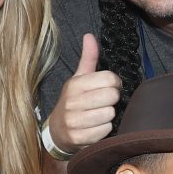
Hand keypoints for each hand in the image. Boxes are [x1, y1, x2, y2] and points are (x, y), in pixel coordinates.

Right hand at [48, 35, 121, 152]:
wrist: (57, 131)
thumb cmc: (74, 102)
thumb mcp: (79, 79)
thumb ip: (89, 58)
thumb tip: (89, 35)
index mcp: (75, 84)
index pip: (109, 79)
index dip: (115, 84)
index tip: (110, 87)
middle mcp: (72, 101)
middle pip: (111, 96)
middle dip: (112, 100)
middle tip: (105, 102)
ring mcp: (74, 121)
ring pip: (109, 114)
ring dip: (109, 116)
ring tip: (99, 115)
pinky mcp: (78, 138)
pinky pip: (105, 131)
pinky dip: (104, 130)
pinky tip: (96, 127)